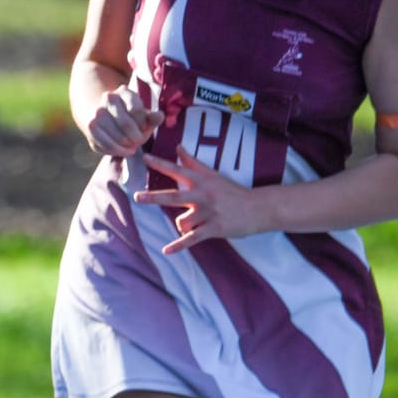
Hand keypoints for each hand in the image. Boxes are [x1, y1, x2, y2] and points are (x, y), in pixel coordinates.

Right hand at [85, 85, 162, 156]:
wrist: (107, 117)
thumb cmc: (132, 118)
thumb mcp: (144, 116)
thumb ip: (153, 117)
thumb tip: (159, 116)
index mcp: (124, 92)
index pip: (136, 110)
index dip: (143, 124)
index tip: (144, 129)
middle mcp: (108, 98)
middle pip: (125, 123)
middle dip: (135, 137)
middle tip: (139, 141)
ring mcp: (97, 112)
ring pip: (114, 135)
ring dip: (126, 146)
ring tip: (131, 147)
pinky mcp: (90, 126)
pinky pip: (104, 143)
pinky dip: (115, 151)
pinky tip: (123, 151)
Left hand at [134, 146, 263, 251]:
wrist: (260, 208)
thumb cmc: (232, 191)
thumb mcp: (213, 174)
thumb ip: (193, 162)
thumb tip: (178, 146)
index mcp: (201, 181)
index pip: (177, 170)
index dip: (160, 164)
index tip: (144, 158)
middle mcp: (203, 195)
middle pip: (174, 196)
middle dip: (154, 197)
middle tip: (137, 197)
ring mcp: (208, 213)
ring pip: (182, 221)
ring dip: (181, 226)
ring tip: (195, 224)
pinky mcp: (214, 228)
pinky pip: (191, 239)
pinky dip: (178, 245)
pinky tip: (165, 251)